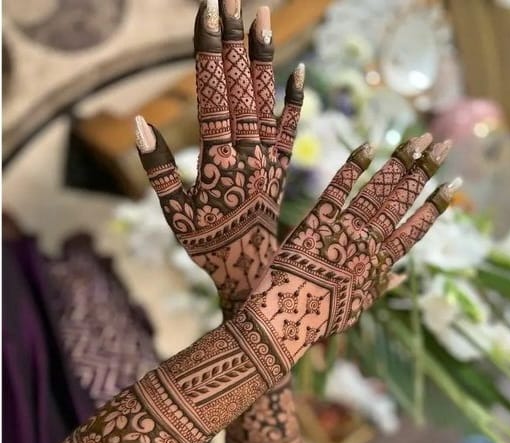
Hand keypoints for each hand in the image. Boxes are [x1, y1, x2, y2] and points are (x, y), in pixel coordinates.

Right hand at [136, 0, 303, 316]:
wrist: (250, 277)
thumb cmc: (207, 249)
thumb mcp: (175, 214)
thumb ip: (158, 169)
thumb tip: (140, 124)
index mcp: (218, 160)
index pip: (213, 94)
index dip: (210, 52)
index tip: (207, 12)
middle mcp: (247, 154)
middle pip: (239, 88)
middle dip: (232, 41)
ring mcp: (267, 162)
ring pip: (265, 101)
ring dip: (262, 59)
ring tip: (262, 16)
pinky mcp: (280, 173)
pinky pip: (289, 133)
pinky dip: (294, 104)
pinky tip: (299, 74)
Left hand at [235, 136, 458, 366]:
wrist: (288, 317)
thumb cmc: (323, 317)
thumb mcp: (358, 308)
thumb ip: (381, 287)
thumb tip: (402, 276)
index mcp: (380, 264)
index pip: (415, 230)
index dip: (435, 207)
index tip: (454, 186)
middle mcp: (368, 242)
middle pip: (401, 201)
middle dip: (424, 172)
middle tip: (442, 146)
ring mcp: (344, 229)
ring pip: (378, 190)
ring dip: (399, 162)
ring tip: (418, 140)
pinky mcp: (317, 220)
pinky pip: (338, 189)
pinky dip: (353, 167)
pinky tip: (368, 146)